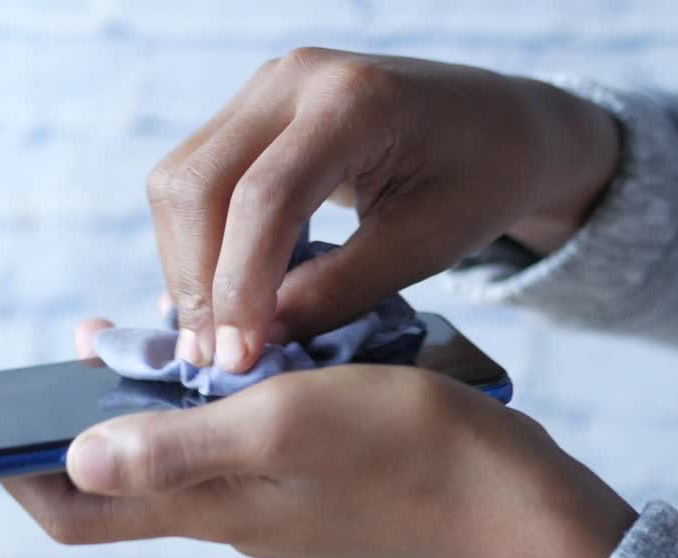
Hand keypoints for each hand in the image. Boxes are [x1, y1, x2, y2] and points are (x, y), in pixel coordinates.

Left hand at [2, 320, 635, 557]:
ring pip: (196, 464)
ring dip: (170, 411)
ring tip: (175, 344)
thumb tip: (73, 462)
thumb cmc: (407, 447)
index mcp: (211, 506)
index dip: (18, 476)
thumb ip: (177, 447)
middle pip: (132, 484)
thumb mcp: (283, 424)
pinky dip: (230, 414)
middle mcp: (234, 520)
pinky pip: (250, 457)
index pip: (80, 513)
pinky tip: (259, 369)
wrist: (515, 495)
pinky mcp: (320, 497)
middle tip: (91, 353)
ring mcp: (280, 515)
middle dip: (95, 425)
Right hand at [147, 47, 618, 370]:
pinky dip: (197, 243)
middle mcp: (294, 77)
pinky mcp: (251, 110)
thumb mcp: (425, 246)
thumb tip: (257, 339)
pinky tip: (220, 298)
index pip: (265, 197)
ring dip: (188, 265)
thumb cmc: (479, 179)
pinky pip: (194, 178)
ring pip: (180, 181)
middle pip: (198, 183)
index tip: (238, 359)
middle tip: (215, 360)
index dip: (241, 286)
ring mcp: (265, 87)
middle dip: (199, 281)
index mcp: (355, 100)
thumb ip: (339, 290)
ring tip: (214, 339)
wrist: (496, 123)